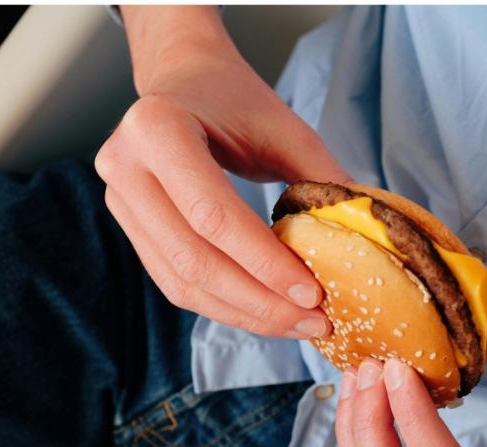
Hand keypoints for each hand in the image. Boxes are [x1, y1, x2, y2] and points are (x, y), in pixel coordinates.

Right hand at [95, 7, 348, 338]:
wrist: (185, 80)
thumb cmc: (237, 101)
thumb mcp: (286, 130)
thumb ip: (322, 180)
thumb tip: (367, 241)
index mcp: (158, 129)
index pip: (213, 215)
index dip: (264, 263)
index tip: (314, 294)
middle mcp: (124, 167)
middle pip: (193, 259)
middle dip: (258, 302)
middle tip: (313, 321)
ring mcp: (119, 202)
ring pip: (182, 282)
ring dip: (243, 314)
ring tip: (297, 325)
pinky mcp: (129, 228)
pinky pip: (175, 283)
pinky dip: (224, 305)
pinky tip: (266, 313)